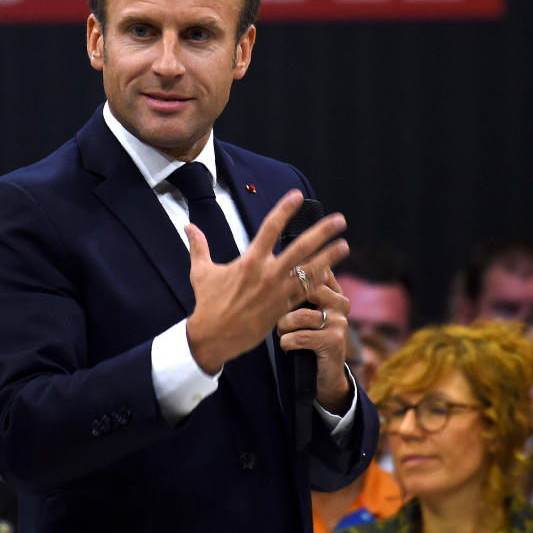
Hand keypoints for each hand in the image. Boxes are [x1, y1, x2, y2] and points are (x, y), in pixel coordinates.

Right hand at [185, 190, 348, 373]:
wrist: (213, 337)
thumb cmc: (207, 303)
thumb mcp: (201, 272)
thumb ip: (199, 246)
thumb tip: (188, 226)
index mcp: (249, 261)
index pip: (270, 228)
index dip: (285, 209)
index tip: (297, 196)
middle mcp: (267, 274)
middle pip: (300, 248)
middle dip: (322, 232)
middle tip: (339, 220)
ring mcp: (278, 293)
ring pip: (309, 271)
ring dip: (329, 257)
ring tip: (345, 245)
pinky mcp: (283, 309)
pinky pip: (305, 293)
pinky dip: (318, 282)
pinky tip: (331, 274)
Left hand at [276, 271, 351, 413]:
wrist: (326, 375)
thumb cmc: (307, 337)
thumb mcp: (304, 312)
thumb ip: (297, 291)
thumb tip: (276, 266)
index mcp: (333, 291)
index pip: (312, 272)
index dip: (290, 276)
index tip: (275, 283)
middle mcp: (340, 303)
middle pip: (302, 291)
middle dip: (282, 305)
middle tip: (276, 317)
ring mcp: (339, 322)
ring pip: (297, 316)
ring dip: (282, 327)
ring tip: (283, 333)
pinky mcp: (334, 341)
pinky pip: (298, 337)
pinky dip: (287, 343)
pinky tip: (288, 347)